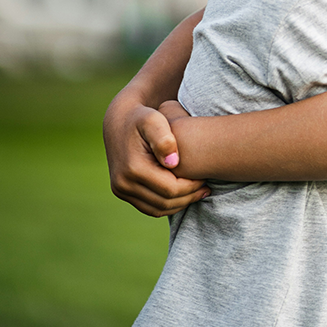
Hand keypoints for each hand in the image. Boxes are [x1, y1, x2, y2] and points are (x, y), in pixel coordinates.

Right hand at [103, 88, 208, 217]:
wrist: (120, 120)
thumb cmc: (143, 117)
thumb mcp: (154, 120)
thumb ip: (164, 139)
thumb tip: (173, 163)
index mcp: (133, 168)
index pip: (170, 189)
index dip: (191, 187)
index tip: (206, 178)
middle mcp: (123, 183)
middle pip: (164, 202)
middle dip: (189, 197)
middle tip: (206, 188)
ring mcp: (120, 190)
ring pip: (157, 209)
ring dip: (180, 204)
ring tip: (199, 193)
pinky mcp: (122, 192)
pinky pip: (149, 207)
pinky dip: (168, 205)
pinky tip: (184, 194)